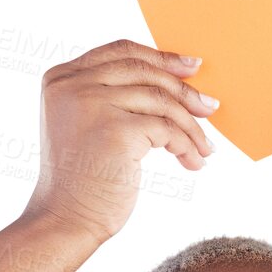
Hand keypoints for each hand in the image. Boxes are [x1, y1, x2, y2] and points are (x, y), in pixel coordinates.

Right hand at [20, 38, 218, 247]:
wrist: (66, 220)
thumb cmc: (82, 180)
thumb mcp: (87, 124)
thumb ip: (110, 96)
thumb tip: (171, 80)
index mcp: (62, 78)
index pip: (121, 52)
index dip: (160, 57)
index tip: (191, 68)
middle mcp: (73, 85)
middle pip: (145, 71)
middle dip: (184, 90)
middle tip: (209, 108)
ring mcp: (93, 105)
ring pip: (161, 100)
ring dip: (190, 126)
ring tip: (204, 148)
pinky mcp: (117, 130)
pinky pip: (167, 128)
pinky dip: (186, 145)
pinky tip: (192, 162)